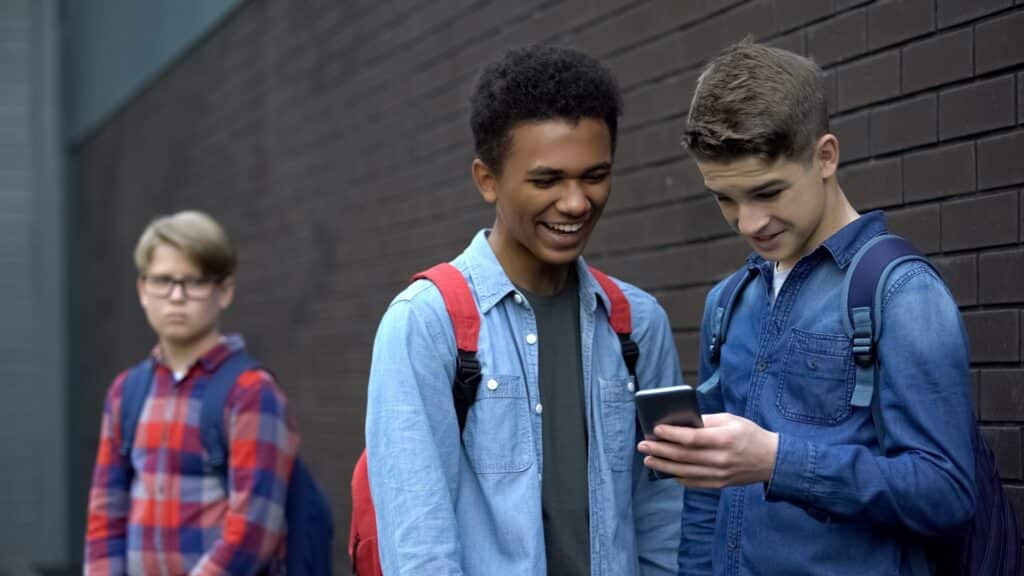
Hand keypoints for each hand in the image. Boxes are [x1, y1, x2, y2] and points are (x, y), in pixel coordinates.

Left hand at [637, 413, 778, 488]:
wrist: (771, 460)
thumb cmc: (749, 434)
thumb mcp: (730, 420)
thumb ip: (706, 421)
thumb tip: (680, 421)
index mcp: (724, 439)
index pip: (691, 438)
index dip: (671, 434)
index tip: (656, 429)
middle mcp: (721, 459)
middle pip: (683, 456)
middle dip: (660, 450)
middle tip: (643, 445)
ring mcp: (719, 474)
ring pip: (684, 472)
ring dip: (663, 466)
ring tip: (648, 460)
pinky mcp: (719, 484)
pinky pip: (693, 482)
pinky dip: (677, 477)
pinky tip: (666, 471)